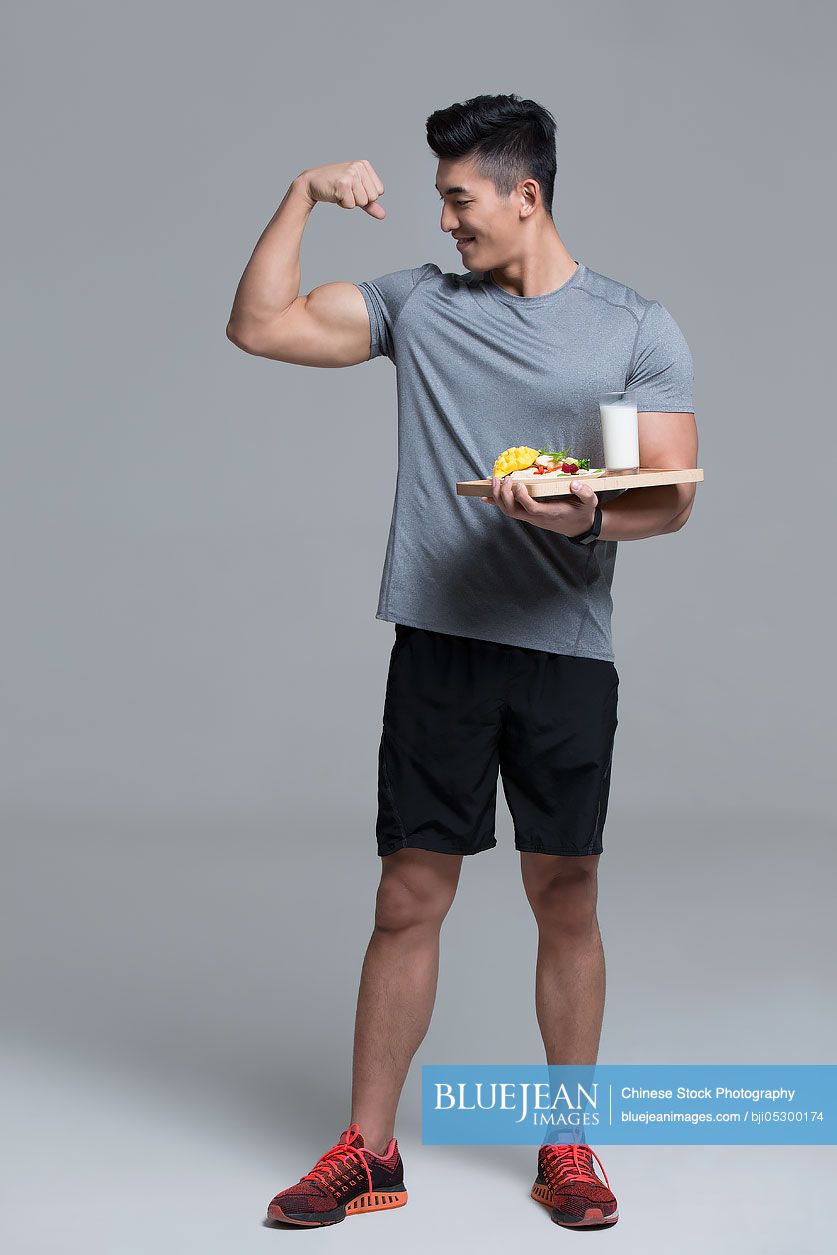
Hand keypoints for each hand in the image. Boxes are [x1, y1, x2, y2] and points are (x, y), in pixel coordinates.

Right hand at [297, 160, 385, 218]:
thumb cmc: (335, 187)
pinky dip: (342, 204)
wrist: (312, 183)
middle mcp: (359, 167)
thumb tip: (383, 215)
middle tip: (346, 191)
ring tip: (340, 192)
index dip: (366, 196)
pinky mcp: (342, 183)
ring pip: (362, 202)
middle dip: (359, 200)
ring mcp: (350, 174)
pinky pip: (351, 205)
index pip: (379, 191)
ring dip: (350, 202)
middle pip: (372, 197)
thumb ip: (370, 203)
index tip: (353, 189)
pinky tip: (335, 193)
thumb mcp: (355, 192)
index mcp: (364, 165)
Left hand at [482, 474, 598, 537]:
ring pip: (509, 511)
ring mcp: (531, 517)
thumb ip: (585, 492)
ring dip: (498, 497)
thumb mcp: (590, 502)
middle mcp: (537, 517)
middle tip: (502, 479)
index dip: (522, 498)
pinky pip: (510, 510)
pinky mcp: (528, 515)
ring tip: (495, 481)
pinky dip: (497, 503)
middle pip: (514, 511)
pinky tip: (486, 496)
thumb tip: (574, 484)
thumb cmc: (583, 512)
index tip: (519, 484)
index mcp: (550, 513)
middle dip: (504, 496)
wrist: (579, 526)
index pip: (531, 508)